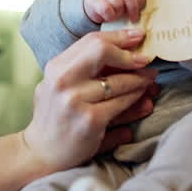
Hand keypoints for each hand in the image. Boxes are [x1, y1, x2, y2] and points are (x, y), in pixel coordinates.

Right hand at [23, 28, 156, 171]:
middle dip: (129, 54)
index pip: (91, 41)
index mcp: (56, 67)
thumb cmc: (56, 117)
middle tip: (147, 60)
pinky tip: (145, 103)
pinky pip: (121, 105)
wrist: (41, 153)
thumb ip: (86, 70)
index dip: (118, 37)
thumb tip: (127, 55)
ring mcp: (75, 100)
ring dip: (139, 80)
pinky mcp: (90, 121)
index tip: (137, 37)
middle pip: (102, 51)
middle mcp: (63, 80)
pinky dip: (136, 102)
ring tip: (150, 80)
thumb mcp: (61, 87)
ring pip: (118, 82)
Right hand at [84, 0, 145, 23]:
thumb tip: (152, 12)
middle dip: (133, 9)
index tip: (142, 9)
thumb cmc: (113, 0)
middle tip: (134, 18)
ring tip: (117, 15)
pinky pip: (106, 9)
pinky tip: (109, 17)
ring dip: (119, 13)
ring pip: (117, 3)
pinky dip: (110, 16)